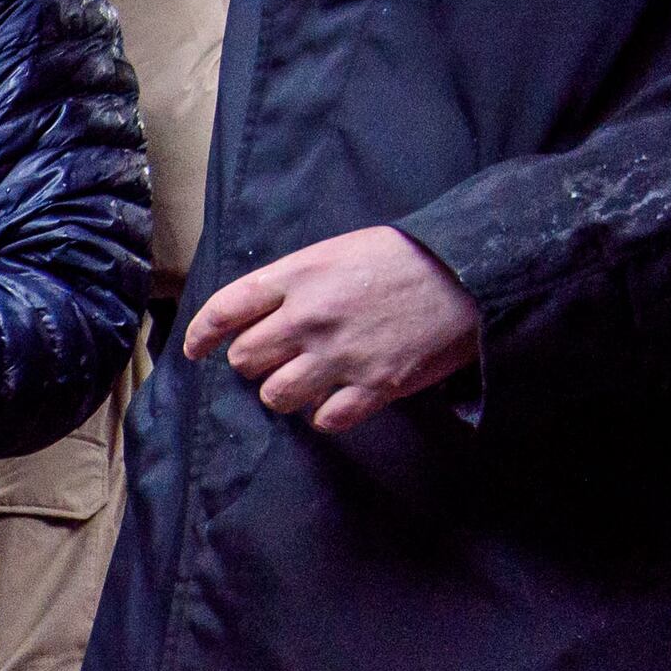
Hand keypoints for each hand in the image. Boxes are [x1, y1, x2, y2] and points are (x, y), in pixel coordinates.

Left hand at [185, 225, 481, 432]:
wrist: (473, 271)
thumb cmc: (408, 257)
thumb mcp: (342, 251)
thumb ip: (297, 283)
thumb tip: (260, 315)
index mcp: (299, 277)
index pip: (225, 310)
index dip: (202, 335)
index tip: (196, 350)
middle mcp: (309, 318)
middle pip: (245, 360)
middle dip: (256, 362)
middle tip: (280, 357)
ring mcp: (339, 355)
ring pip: (274, 396)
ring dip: (286, 391)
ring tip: (311, 378)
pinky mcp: (373, 386)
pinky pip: (323, 419)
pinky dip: (326, 413)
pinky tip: (341, 397)